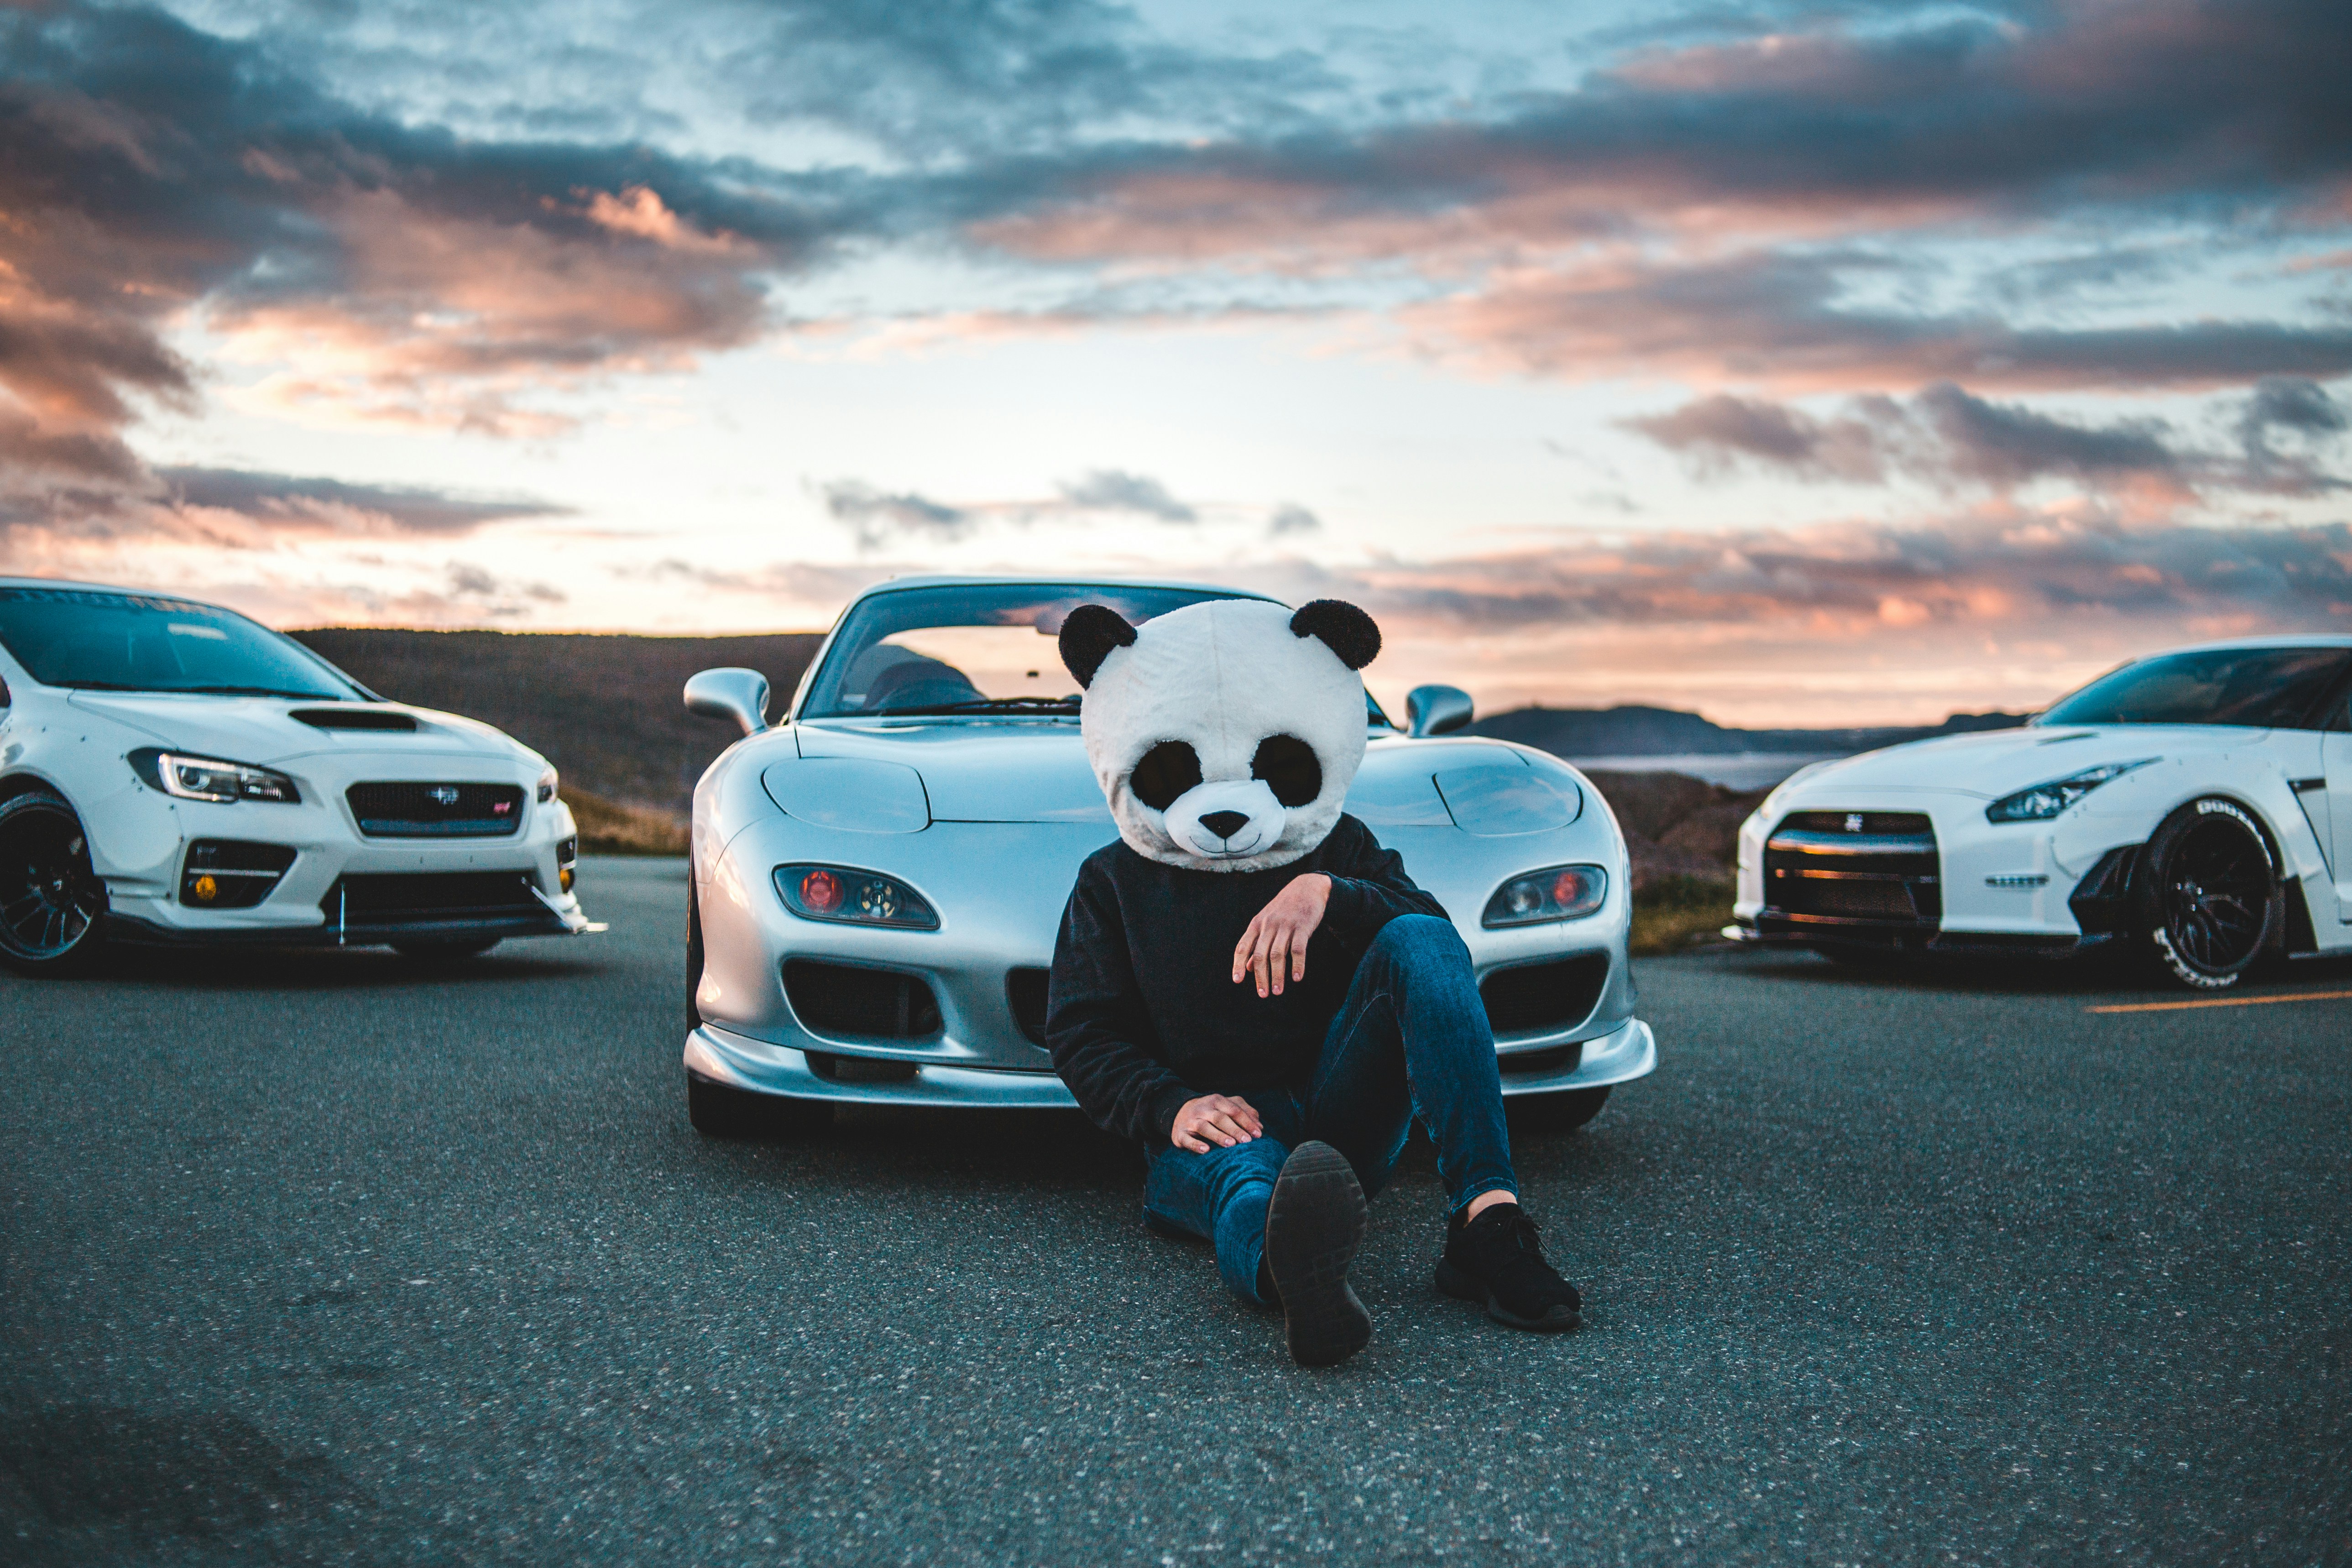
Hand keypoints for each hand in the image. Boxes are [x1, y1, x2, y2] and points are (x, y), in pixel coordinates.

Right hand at [1171, 1094, 1262, 1152]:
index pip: (1234, 1110)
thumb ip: (1244, 1111)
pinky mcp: (1180, 1133)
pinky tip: (1206, 1150)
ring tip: (1230, 1144)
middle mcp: (1203, 1109)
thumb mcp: (1226, 1106)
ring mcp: (1191, 1121)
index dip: (1247, 1122)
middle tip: (1247, 1141)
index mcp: (1217, 1101)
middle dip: (1234, 1129)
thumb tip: (1260, 1126)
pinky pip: (1187, 1139)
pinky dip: (1196, 1145)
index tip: (1258, 1134)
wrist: (1179, 1111)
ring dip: (1218, 1135)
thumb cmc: (1210, 1111)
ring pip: (1204, 1127)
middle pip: (1220, 1118)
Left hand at [1233, 873, 1330, 997]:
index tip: (1237, 980)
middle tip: (1263, 994)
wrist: (1307, 887)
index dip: (1238, 964)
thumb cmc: (1284, 909)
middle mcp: (1268, 925)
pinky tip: (1297, 978)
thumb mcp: (1266, 922)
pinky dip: (1297, 964)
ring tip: (1277, 991)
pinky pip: (1298, 949)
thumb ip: (1256, 944)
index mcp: (1257, 924)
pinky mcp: (1303, 926)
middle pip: (1259, 955)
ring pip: (1277, 954)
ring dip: (1277, 975)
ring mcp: (1285, 925)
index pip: (1243, 946)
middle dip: (1260, 976)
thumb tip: (1247, 968)